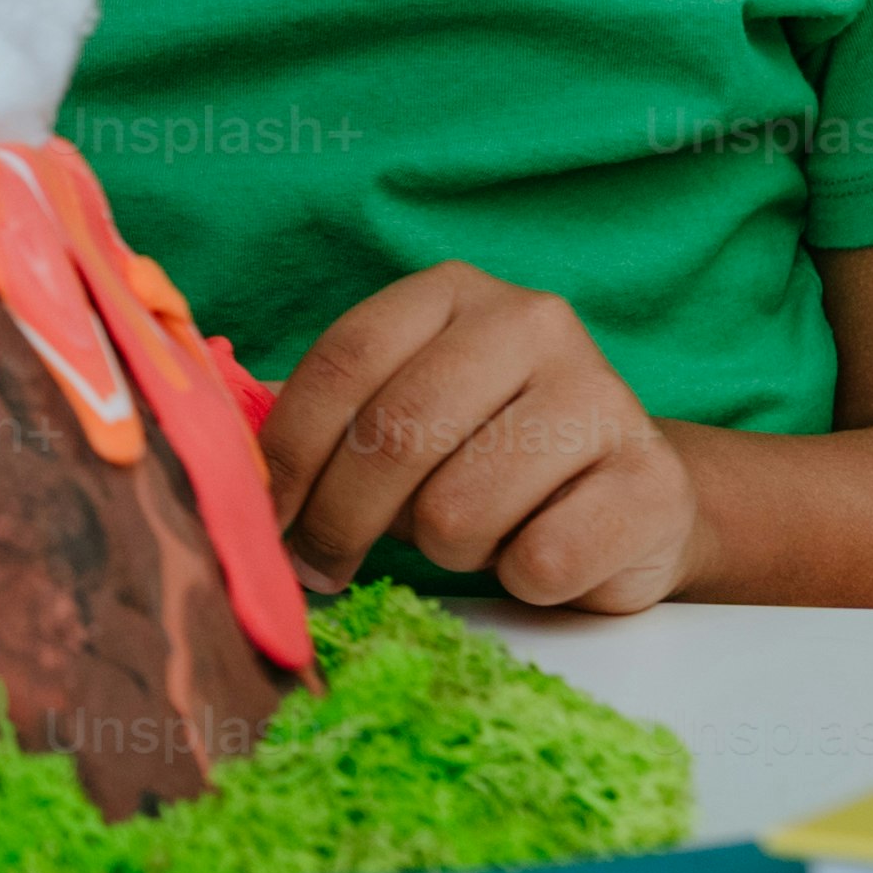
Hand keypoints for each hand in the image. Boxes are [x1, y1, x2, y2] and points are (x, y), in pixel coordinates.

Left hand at [258, 261, 705, 615]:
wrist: (632, 496)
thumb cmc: (486, 456)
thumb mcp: (404, 414)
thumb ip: (326, 423)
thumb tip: (221, 466)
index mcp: (454, 293)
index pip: (347, 359)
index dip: (289, 449)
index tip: (261, 516)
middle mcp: (534, 323)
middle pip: (397, 434)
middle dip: (342, 519)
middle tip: (325, 562)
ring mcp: (603, 396)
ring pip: (461, 510)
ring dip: (446, 550)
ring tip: (471, 533)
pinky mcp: (651, 481)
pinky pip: (539, 562)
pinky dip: (521, 580)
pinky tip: (541, 551)